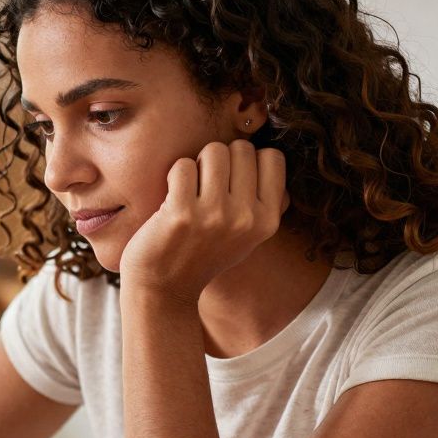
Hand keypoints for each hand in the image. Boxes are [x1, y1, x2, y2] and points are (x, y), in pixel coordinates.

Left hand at [119, 139, 287, 300]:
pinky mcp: (181, 213)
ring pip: (213, 151)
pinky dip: (174, 176)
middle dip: (220, 159)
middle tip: (206, 185)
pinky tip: (172, 198)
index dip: (249, 159)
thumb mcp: (248, 235)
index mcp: (268, 220)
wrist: (165, 288)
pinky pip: (183, 166)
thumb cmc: (204, 254)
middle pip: (241, 149)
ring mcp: (214, 215)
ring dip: (197, 164)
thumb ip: (264, 200)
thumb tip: (268, 156)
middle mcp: (246, 218)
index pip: (272, 157)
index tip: (232, 178)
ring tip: (190, 190)